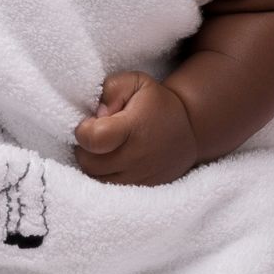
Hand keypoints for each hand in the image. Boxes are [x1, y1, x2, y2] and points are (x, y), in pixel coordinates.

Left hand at [73, 70, 198, 185]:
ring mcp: (140, 178)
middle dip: (84, 149)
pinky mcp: (141, 190)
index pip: (93, 138)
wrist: (189, 131)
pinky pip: (109, 191)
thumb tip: (98, 113)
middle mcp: (136, 157)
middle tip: (96, 136)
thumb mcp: (137, 82)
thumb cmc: (156, 103)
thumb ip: (112, 89)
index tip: (91, 123)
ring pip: (96, 180)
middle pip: (89, 163)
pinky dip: (104, 177)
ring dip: (93, 164)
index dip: (84, 130)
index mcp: (133, 128)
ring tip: (104, 149)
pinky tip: (112, 162)